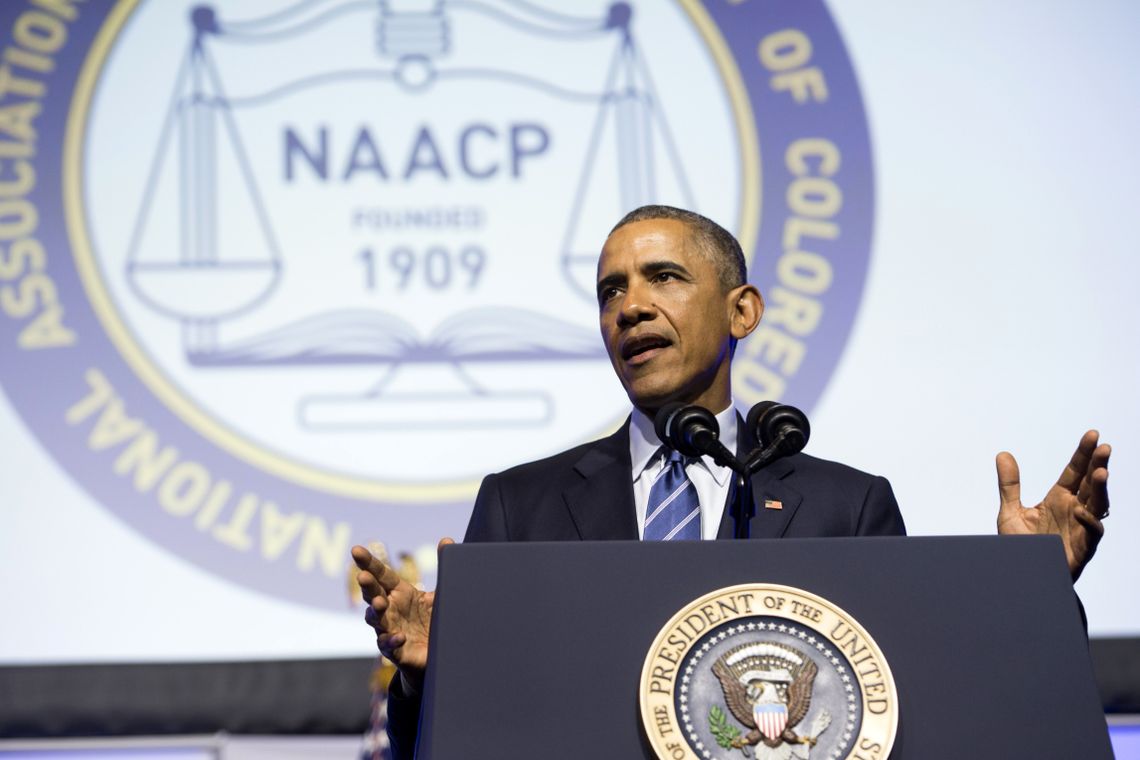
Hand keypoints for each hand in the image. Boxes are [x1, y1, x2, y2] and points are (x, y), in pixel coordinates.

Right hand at [351, 538, 454, 692]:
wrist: (440, 653)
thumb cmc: (435, 619)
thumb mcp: (441, 591)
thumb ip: (443, 565)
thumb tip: (447, 540)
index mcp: (399, 592)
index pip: (381, 574)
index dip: (368, 562)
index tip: (355, 550)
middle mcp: (390, 609)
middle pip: (373, 594)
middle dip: (368, 586)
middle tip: (364, 576)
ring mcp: (389, 629)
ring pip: (375, 619)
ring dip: (375, 612)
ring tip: (379, 604)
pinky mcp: (395, 650)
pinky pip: (388, 645)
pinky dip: (392, 640)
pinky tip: (399, 636)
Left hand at [996, 430, 1110, 581]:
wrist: (1020, 575)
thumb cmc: (1020, 546)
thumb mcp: (1010, 511)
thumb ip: (1009, 484)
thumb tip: (1003, 453)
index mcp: (1059, 499)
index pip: (1075, 472)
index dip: (1083, 454)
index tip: (1092, 435)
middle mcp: (1074, 510)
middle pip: (1091, 483)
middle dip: (1098, 465)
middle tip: (1104, 447)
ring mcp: (1080, 528)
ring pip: (1098, 505)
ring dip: (1101, 489)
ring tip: (1102, 471)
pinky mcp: (1082, 548)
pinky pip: (1092, 533)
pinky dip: (1089, 521)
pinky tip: (1082, 509)